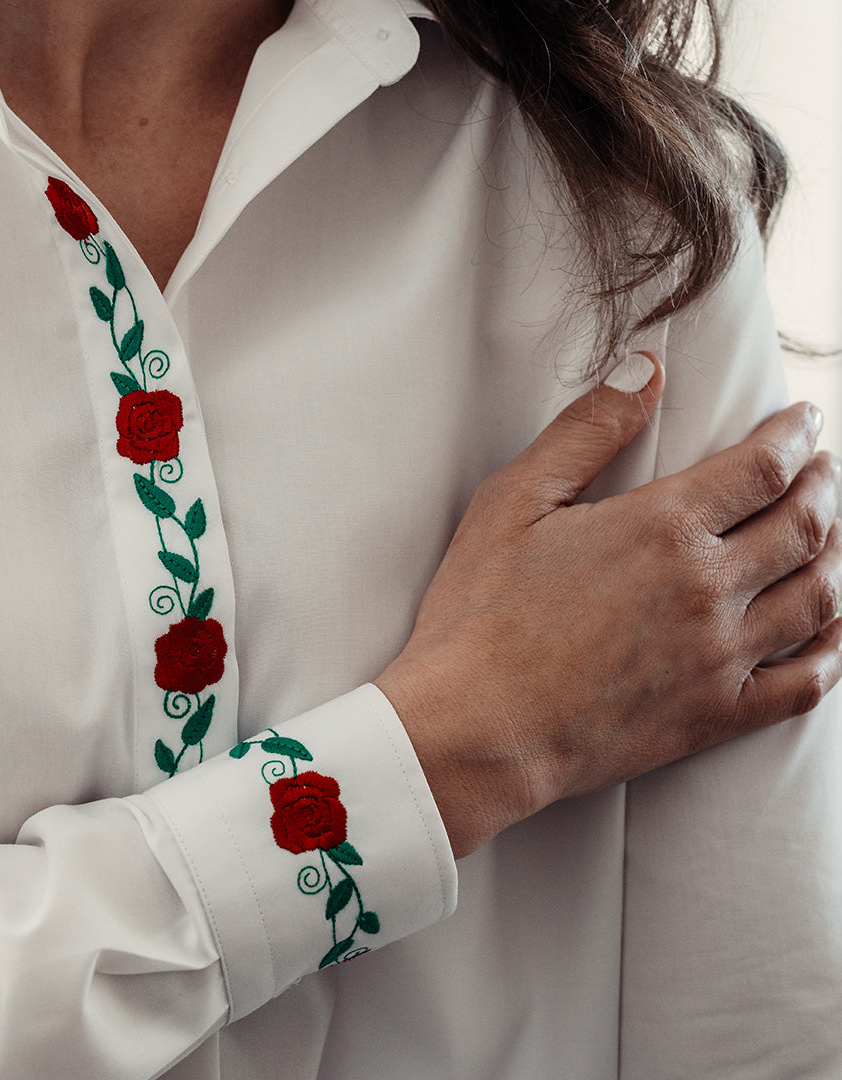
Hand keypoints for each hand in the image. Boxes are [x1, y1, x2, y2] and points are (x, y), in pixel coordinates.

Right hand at [376, 353, 841, 858]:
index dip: (794, 435)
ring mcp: (720, 658)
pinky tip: (837, 631)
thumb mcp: (512, 502)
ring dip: (838, 555)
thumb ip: (586, 431)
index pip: (761, 467)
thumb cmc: (479, 615)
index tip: (804, 421)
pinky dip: (835, 649)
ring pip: (818, 597)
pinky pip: (805, 682)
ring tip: (834, 534)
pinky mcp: (714, 716)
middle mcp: (709, 589)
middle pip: (803, 526)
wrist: (476, 730)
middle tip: (827, 468)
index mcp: (663, 528)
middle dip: (825, 488)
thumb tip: (646, 368)